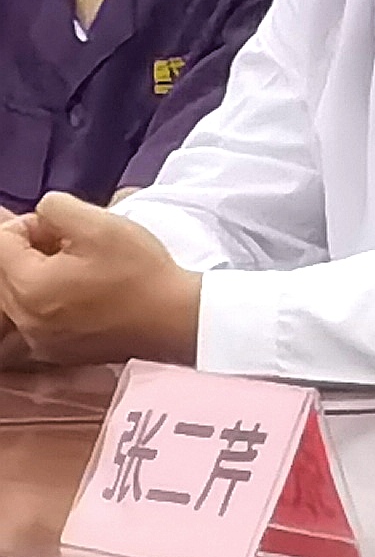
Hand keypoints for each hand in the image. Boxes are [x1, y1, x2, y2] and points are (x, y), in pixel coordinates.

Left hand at [0, 195, 201, 365]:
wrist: (175, 319)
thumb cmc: (141, 273)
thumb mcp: (101, 224)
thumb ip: (57, 206)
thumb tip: (43, 213)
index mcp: (29, 286)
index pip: (3, 240)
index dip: (31, 223)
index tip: (65, 226)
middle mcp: (25, 319)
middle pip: (6, 269)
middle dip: (31, 249)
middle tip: (71, 242)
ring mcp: (39, 339)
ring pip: (20, 294)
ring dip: (40, 273)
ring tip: (79, 266)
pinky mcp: (56, 350)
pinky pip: (36, 317)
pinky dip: (50, 299)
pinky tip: (83, 292)